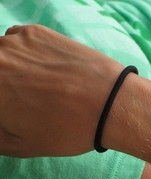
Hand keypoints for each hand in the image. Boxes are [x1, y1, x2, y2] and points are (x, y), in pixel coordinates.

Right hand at [0, 25, 123, 155]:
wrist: (110, 103)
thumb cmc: (67, 130)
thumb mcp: (22, 146)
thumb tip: (0, 121)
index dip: (5, 107)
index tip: (13, 111)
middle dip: (5, 91)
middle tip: (25, 103)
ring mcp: (11, 42)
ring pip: (1, 56)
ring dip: (10, 70)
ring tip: (41, 88)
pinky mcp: (34, 32)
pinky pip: (17, 42)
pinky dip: (25, 55)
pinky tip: (47, 71)